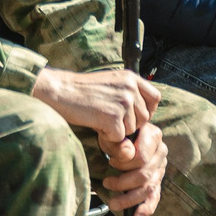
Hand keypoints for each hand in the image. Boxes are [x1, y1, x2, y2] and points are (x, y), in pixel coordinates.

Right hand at [32, 66, 160, 145]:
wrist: (60, 91)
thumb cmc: (82, 90)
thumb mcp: (111, 83)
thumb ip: (128, 94)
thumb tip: (144, 116)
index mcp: (132, 78)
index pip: (155, 98)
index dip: (147, 111)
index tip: (133, 116)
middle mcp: (131, 88)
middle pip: (144, 118)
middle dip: (129, 125)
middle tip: (109, 120)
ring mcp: (123, 102)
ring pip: (132, 129)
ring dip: (117, 131)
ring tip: (100, 120)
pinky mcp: (113, 117)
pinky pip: (119, 137)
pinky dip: (107, 137)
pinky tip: (96, 126)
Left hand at [98, 118, 165, 215]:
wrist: (123, 136)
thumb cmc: (116, 135)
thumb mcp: (114, 135)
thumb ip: (119, 144)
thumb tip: (126, 155)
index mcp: (153, 136)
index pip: (141, 158)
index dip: (124, 164)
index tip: (111, 162)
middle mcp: (161, 152)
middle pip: (145, 175)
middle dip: (123, 183)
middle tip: (107, 183)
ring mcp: (160, 167)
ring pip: (148, 188)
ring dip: (129, 198)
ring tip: (113, 203)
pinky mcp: (157, 180)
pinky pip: (155, 196)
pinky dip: (147, 208)